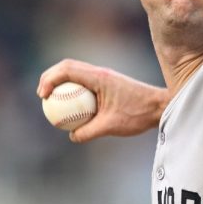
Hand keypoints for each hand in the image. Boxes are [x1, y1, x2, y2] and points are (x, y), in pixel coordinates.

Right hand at [37, 59, 169, 142]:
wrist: (160, 106)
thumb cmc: (138, 115)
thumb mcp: (111, 126)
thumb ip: (88, 132)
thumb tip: (71, 136)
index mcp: (99, 77)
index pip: (67, 69)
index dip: (49, 79)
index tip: (43, 96)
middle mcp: (100, 72)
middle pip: (67, 67)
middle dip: (50, 78)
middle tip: (42, 97)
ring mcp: (104, 76)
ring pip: (76, 73)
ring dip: (61, 83)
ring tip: (51, 101)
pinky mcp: (108, 83)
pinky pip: (84, 83)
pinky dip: (74, 91)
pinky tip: (71, 108)